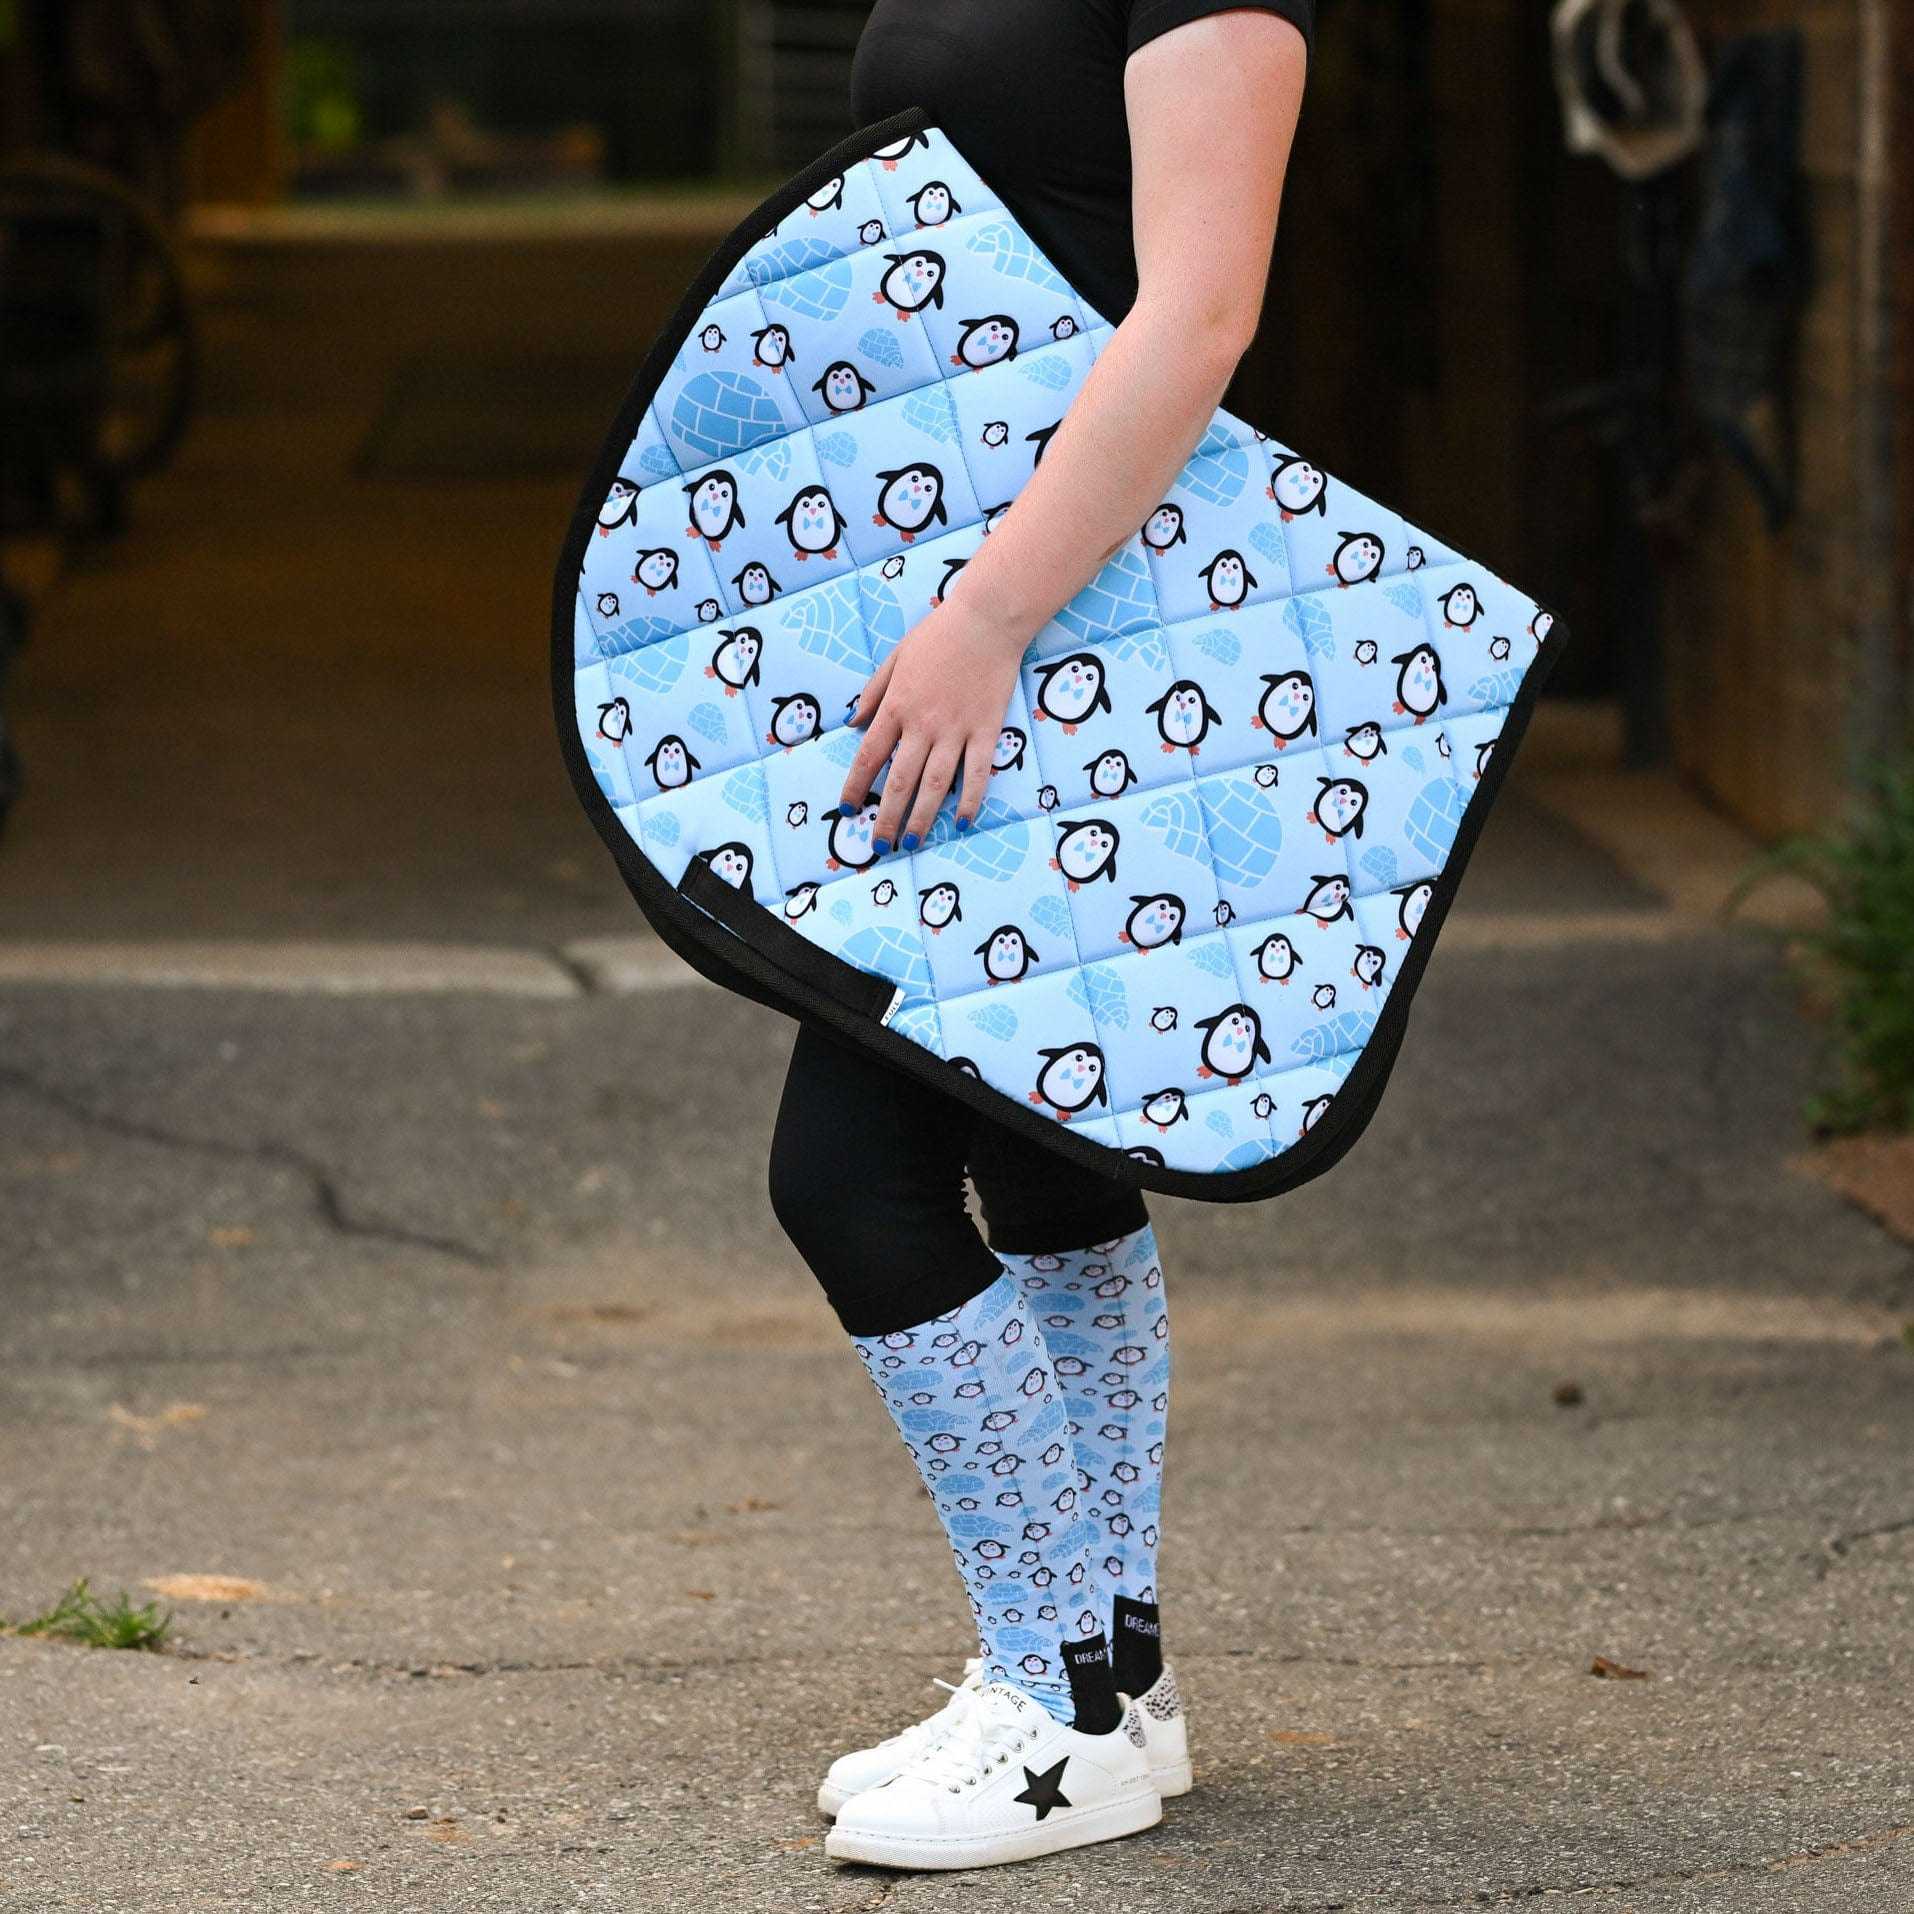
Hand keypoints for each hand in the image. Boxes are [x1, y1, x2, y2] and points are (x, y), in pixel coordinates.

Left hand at [837, 594, 1026, 850]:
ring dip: (922, 818)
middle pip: (900, 782)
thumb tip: (853, 723)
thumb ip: (874, 693)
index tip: (848, 809)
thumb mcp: (895, 657)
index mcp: (896, 706)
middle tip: (879, 845)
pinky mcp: (987, 730)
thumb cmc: (939, 633)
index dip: (856, 787)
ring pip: (935, 786)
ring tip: (912, 843)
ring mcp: (956, 730)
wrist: (986, 618)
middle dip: (886, 818)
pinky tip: (964, 821)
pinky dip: (971, 800)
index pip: (869, 756)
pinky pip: (977, 774)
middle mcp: (923, 724)